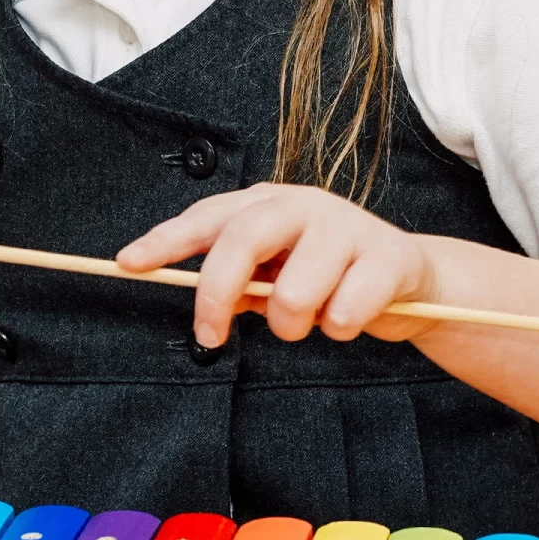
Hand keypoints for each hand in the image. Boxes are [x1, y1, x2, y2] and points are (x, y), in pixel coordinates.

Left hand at [115, 183, 443, 348]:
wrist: (410, 277)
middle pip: (241, 242)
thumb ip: (238, 281)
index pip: (206, 218)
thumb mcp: (275, 272)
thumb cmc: (327, 274)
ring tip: (309, 320)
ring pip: (292, 293)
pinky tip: (350, 316)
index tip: (128, 263)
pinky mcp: (387, 258)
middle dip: (216, 295)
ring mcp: (346, 227)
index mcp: (266, 203)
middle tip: (209, 336)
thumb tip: (204, 305)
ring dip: (291, 326)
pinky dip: (338, 330)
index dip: (165, 241)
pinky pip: (343, 314)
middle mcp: (302, 205)